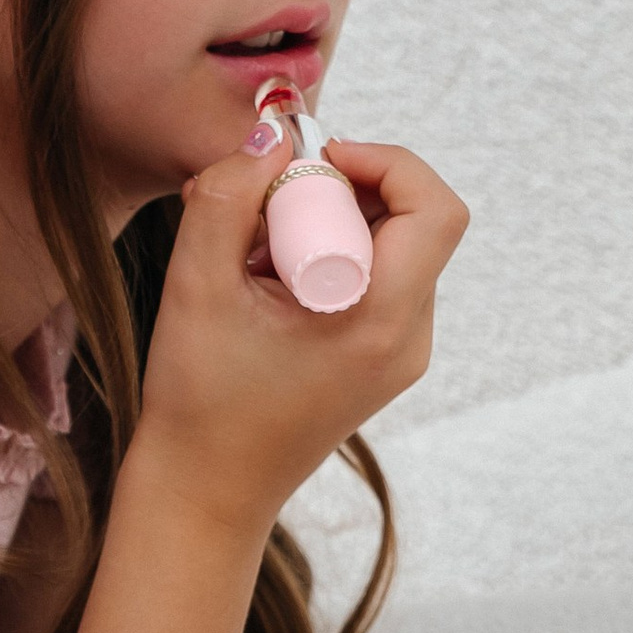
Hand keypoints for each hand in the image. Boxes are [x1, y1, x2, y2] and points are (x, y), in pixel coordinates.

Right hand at [133, 133, 465, 531]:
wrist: (204, 492)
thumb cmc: (200, 402)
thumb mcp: (197, 285)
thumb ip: (229, 197)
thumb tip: (270, 140)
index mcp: (381, 322)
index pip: (435, 208)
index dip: (382, 162)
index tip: (313, 161)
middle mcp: (408, 339)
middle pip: (410, 220)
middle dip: (340, 190)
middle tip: (267, 206)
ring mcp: (399, 354)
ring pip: (389, 246)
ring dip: (328, 222)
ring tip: (255, 253)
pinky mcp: (379, 360)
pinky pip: (374, 278)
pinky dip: (325, 256)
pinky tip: (265, 284)